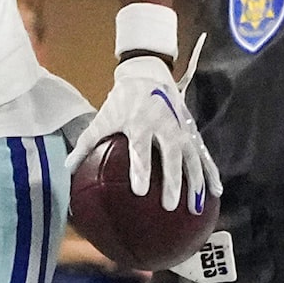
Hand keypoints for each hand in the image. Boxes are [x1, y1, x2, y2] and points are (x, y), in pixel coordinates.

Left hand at [68, 53, 220, 208]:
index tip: (140, 191)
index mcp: (141, 123)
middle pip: (172, 156)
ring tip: (195, 207)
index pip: (142, 149)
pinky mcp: (192, 133)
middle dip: (173, 181)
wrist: (149, 76)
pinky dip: (211, 173)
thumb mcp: (103, 118)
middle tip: (169, 205)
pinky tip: (216, 193)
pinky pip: (204, 155)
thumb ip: (86, 143)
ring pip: (192, 158)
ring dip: (196, 182)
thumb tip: (67, 168)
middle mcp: (165, 126)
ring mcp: (182, 130)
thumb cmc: (122, 101)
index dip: (141, 169)